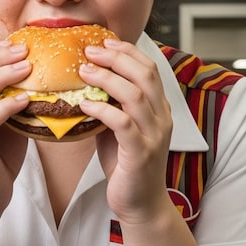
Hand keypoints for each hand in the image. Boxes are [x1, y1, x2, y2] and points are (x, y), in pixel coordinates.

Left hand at [77, 38, 172, 225]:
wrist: (141, 205)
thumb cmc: (127, 167)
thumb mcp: (120, 130)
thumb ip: (111, 107)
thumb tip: (84, 85)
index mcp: (160, 109)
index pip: (150, 68)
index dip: (128, 52)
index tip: (104, 41)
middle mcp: (162, 118)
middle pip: (145, 75)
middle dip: (116, 57)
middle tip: (90, 49)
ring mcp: (154, 135)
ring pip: (134, 95)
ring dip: (107, 79)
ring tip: (83, 70)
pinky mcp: (140, 153)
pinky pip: (122, 123)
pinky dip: (101, 110)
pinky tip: (84, 104)